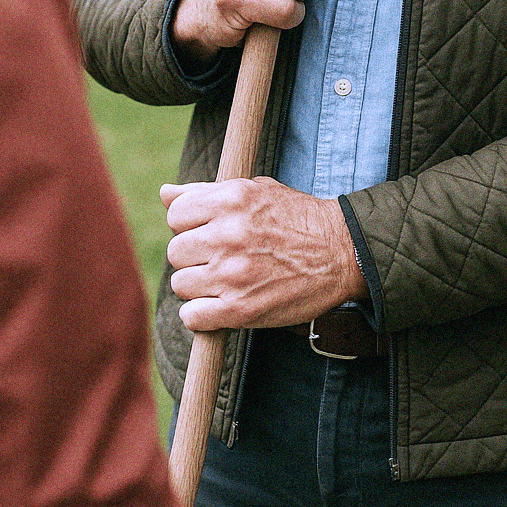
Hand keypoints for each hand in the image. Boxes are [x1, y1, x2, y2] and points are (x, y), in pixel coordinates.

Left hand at [161, 177, 367, 331]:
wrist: (342, 252)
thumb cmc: (296, 217)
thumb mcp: (255, 190)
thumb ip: (206, 192)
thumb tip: (165, 193)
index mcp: (231, 199)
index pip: (176, 214)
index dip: (189, 224)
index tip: (207, 231)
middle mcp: (228, 234)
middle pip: (176, 251)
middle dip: (194, 256)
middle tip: (219, 258)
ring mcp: (233, 273)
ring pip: (181, 284)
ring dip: (198, 286)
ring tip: (224, 281)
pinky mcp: (240, 309)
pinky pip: (193, 317)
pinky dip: (202, 315)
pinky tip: (221, 305)